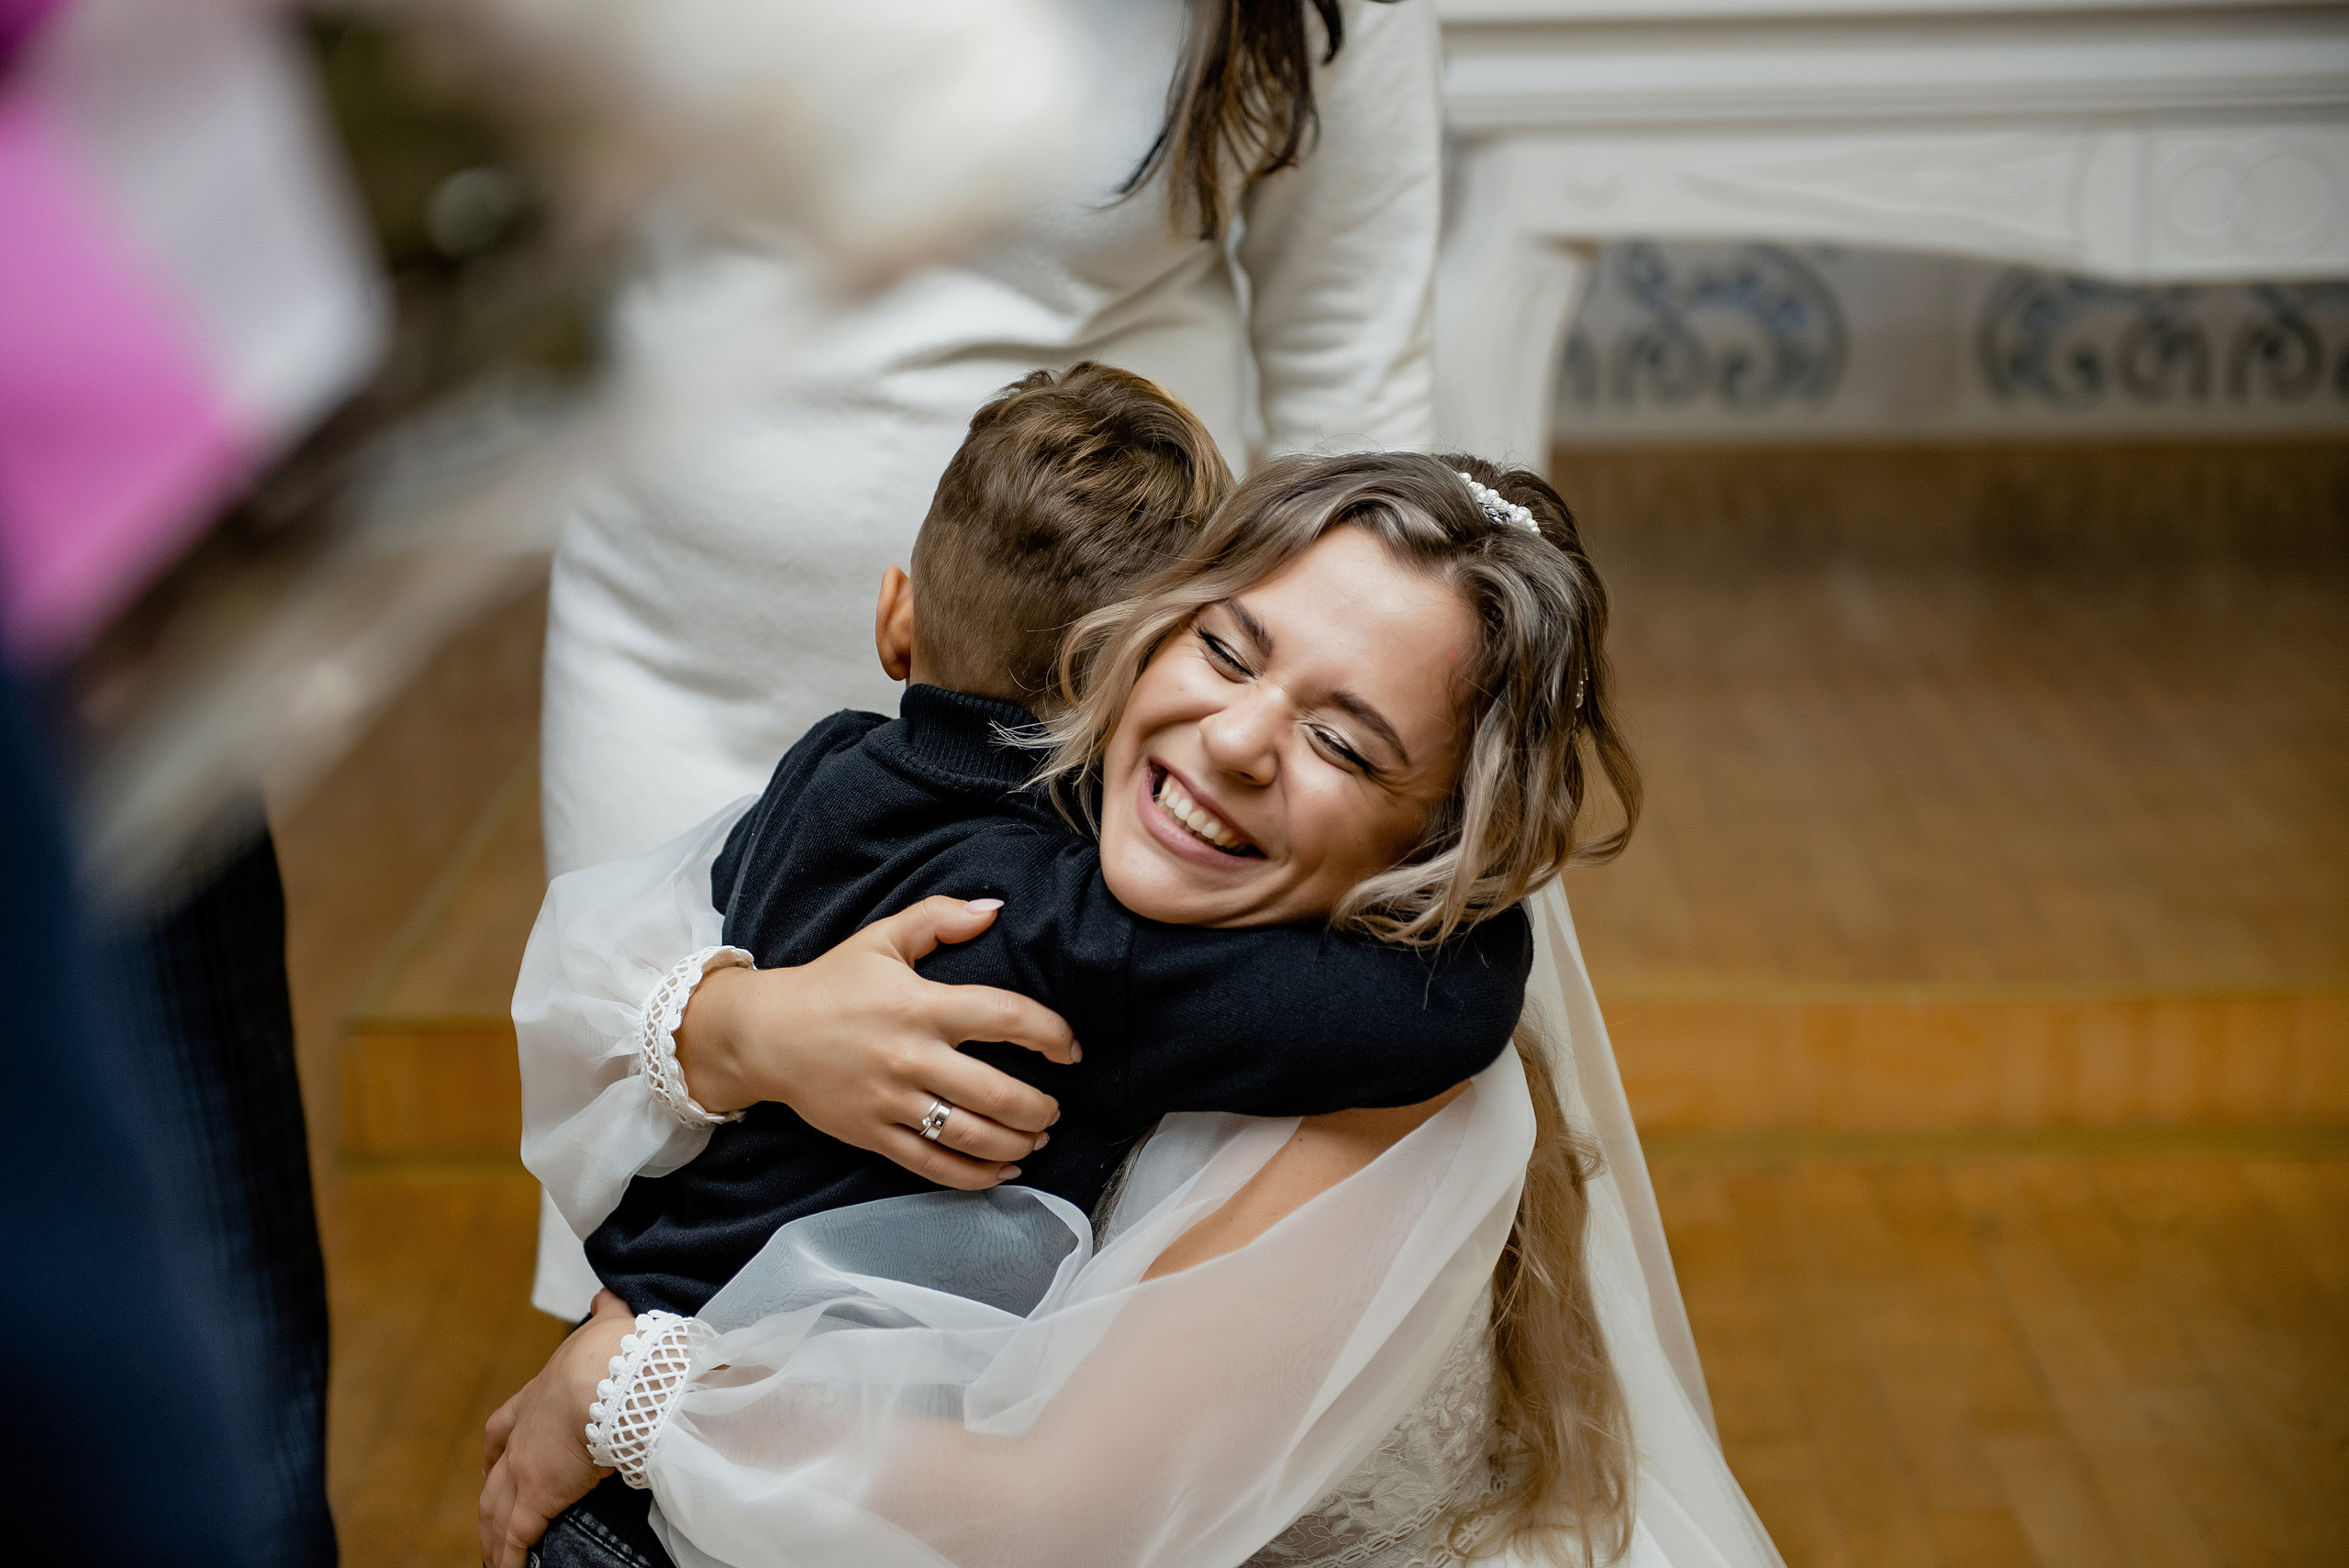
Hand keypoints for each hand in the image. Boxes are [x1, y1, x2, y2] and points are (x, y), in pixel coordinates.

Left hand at [479, 1290, 634, 1567]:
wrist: (611, 1377)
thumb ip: (606, 1314)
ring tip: (496, 1562)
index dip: (497, 1449)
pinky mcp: (536, 1498)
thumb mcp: (608, 1327)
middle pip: (493, 1479)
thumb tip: (606, 1297)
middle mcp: (522, 1437)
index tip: (494, 1462)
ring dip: (493, 1540)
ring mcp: (524, 1470)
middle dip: (492, 1502)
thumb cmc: (616, 1352)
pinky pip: (515, 1539)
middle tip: (490, 1526)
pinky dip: (508, 1559)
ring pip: (495, 1514)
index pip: (502, 1428)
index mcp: (537, 1398)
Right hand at [676, 896, 1077, 1190]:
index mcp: (920, 1005)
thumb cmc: (830, 984)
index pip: (1006, 1017)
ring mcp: (892, 1102)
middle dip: (1041, 1106)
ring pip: (970, 1136)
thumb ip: (940, 918)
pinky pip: (934, 1165)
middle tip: (1056, 1106)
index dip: (1051, 1034)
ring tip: (1038, 1136)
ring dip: (1016, 1142)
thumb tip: (995, 908)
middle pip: (997, 1092)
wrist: (763, 1034)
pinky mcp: (873, 1135)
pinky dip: (975, 1176)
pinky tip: (1004, 1170)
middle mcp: (910, 1057)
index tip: (1070, 1047)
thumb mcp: (882, 939)